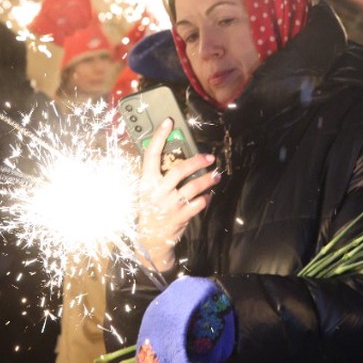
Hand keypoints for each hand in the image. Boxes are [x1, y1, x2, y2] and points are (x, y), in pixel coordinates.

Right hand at [135, 119, 218, 270]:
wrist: (150, 240)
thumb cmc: (149, 211)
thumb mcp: (147, 192)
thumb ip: (157, 177)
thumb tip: (172, 156)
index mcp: (146, 182)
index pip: (151, 154)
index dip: (159, 136)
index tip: (168, 122)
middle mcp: (157, 191)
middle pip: (180, 169)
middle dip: (198, 161)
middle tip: (210, 157)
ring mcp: (170, 205)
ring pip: (194, 187)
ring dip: (208, 180)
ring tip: (216, 176)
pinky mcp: (181, 216)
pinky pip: (199, 203)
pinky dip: (205, 199)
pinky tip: (207, 196)